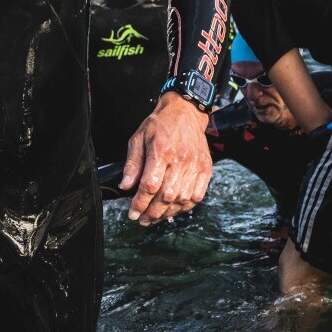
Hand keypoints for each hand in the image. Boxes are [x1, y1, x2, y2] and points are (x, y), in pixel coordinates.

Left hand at [118, 92, 212, 223]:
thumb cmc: (159, 125)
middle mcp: (181, 159)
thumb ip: (132, 164)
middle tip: (143, 220)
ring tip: (155, 217)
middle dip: (152, 213)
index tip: (132, 213)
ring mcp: (196, 165)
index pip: (149, 185)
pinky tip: (173, 209)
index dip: (140, 203)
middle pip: (166, 196)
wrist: (185, 112)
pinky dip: (185, 207)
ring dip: (167, 213)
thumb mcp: (138, 138)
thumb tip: (126, 186)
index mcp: (161, 150)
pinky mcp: (206, 168)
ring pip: (182, 199)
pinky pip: (197, 195)